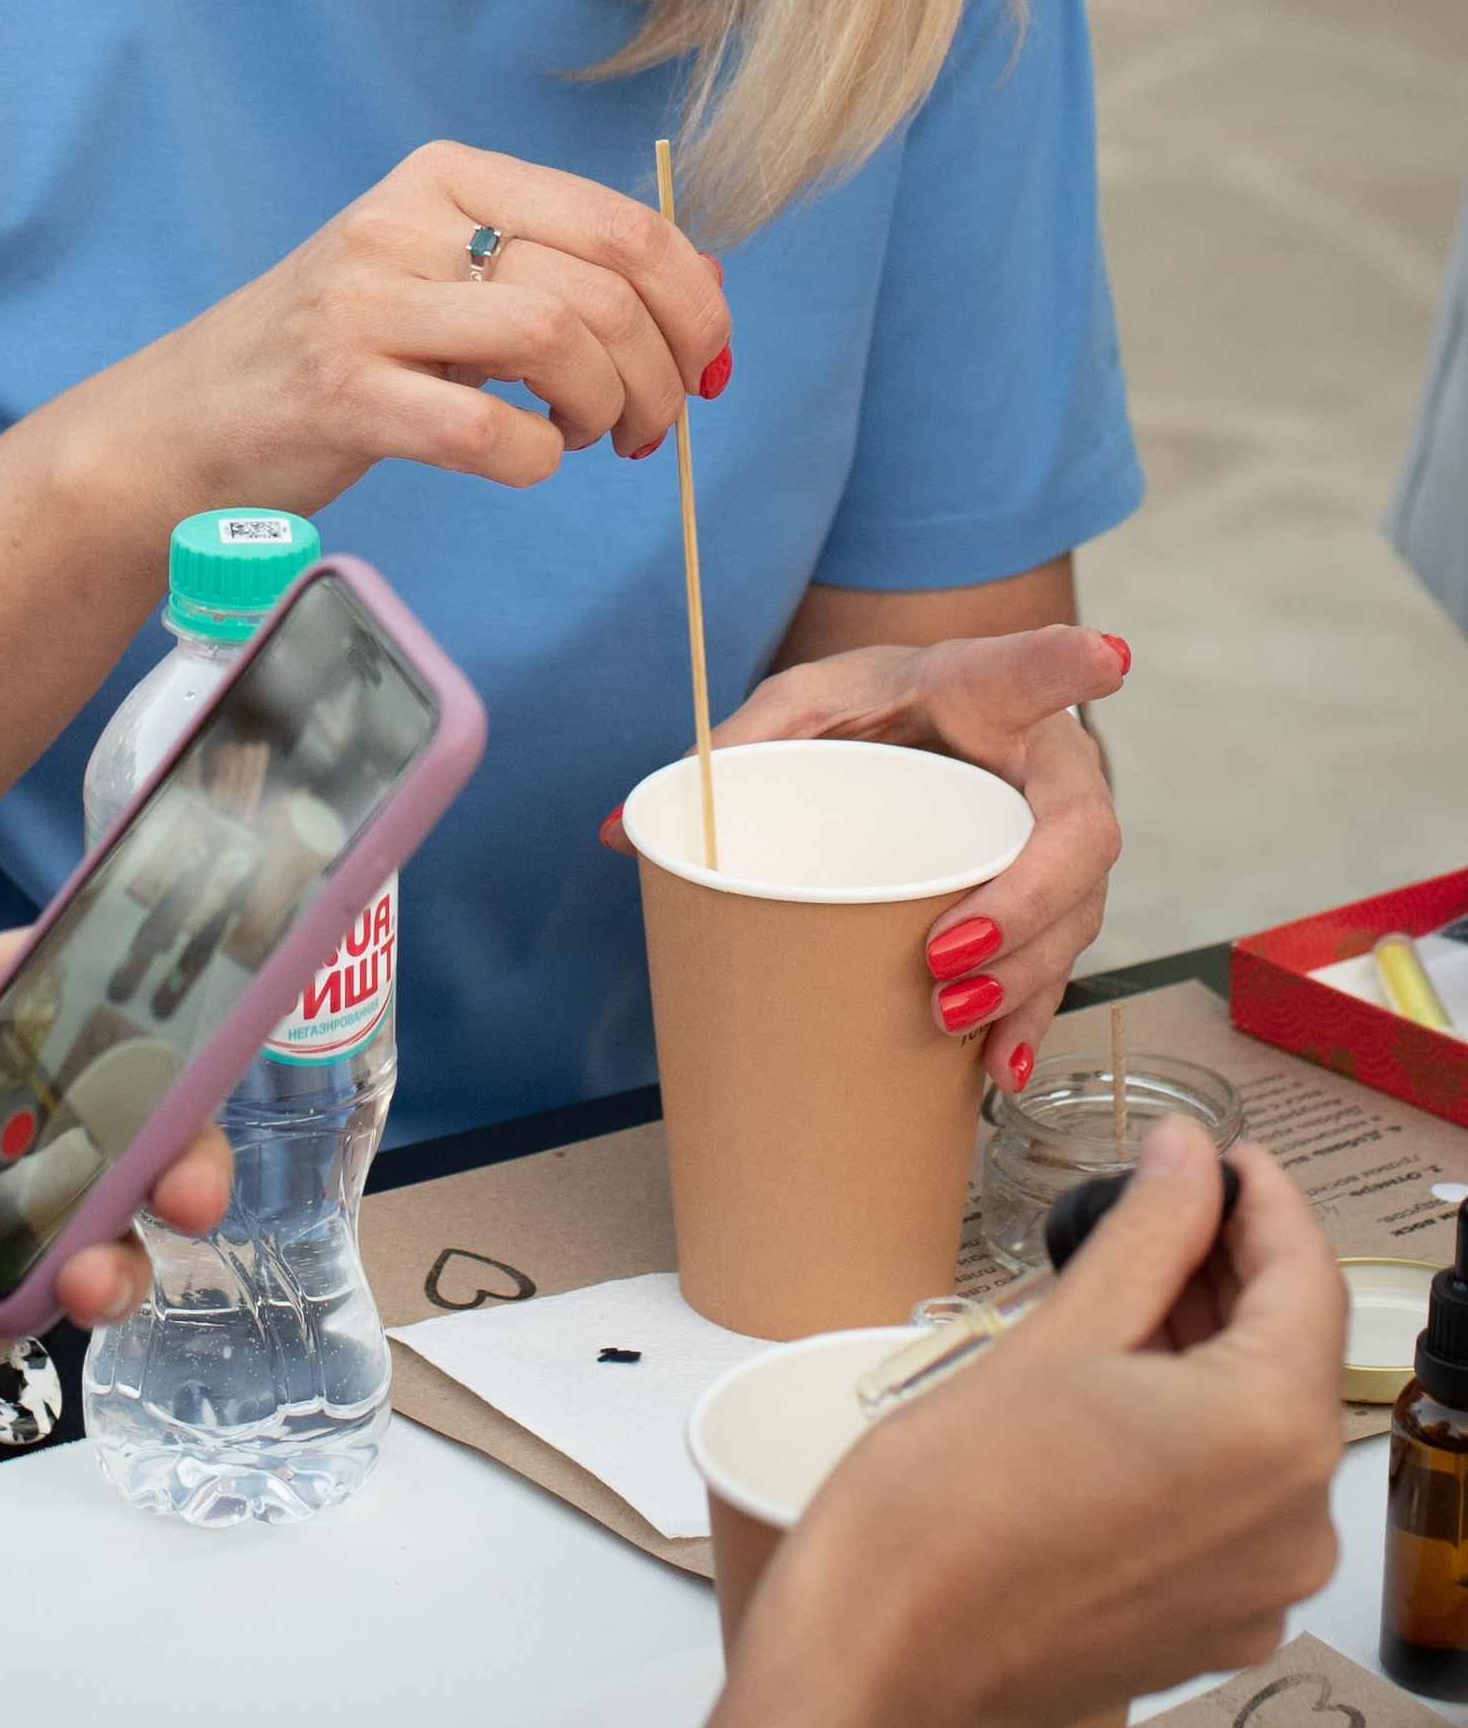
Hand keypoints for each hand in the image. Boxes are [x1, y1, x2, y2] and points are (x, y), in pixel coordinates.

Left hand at [0, 888, 232, 1416]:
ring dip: (116, 1270)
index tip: (216, 1044)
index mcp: (3, 1014)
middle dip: (192, 1164)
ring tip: (85, 1283)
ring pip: (101, 1247)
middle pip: (147, 1139)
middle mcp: (24, 1118)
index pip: (121, 1007)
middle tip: (187, 1187)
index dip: (184, 1023)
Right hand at [99, 141, 730, 516]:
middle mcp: (403, 223)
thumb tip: (703, 296)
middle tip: (656, 424)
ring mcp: (366, 306)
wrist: (196, 415)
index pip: (620, 221)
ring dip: (608, 408)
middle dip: (663, 370)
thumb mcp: (443, 276)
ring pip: (557, 338)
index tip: (705, 360)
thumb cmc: (346, 348)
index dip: (692, 300)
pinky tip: (527, 461)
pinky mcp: (342, 395)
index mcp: (444, 176)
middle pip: (602, 284)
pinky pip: (489, 433)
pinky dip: (539, 462)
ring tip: (587, 437)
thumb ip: (559, 272)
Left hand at [630, 624, 1126, 1092]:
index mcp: (984, 691)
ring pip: (1076, 914)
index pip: (1028, 673)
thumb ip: (730, 750)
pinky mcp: (1055, 900)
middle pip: (1077, 836)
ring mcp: (1062, 838)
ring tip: (955, 1020)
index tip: (1105, 659)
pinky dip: (1029, 1017)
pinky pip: (1060, 964)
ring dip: (1024, 975)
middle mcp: (1046, 764)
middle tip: (945, 949)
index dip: (1067, 667)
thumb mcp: (802, 706)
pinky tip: (1000, 1067)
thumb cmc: (873, 706)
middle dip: (1025, 903)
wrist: (927, 722)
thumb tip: (622, 832)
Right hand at [770, 1122, 1346, 1727]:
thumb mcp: (1055, 1333)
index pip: (1307, 1280)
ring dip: (1210, 1351)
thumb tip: (1186, 1159)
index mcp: (1269, 1436)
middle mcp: (1292, 1524)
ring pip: (1262, 1430)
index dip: (1263, 1200)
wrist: (887, 1658)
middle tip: (1157, 1207)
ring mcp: (1259, 1589)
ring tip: (1124, 1291)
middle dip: (1230, 1273)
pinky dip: (1196, 1433)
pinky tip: (1121, 1389)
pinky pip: (1236, 1501)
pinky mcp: (1216, 1625)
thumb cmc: (947, 1512)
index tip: (1219, 1156)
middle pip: (1290, 1357)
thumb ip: (1147, 1234)